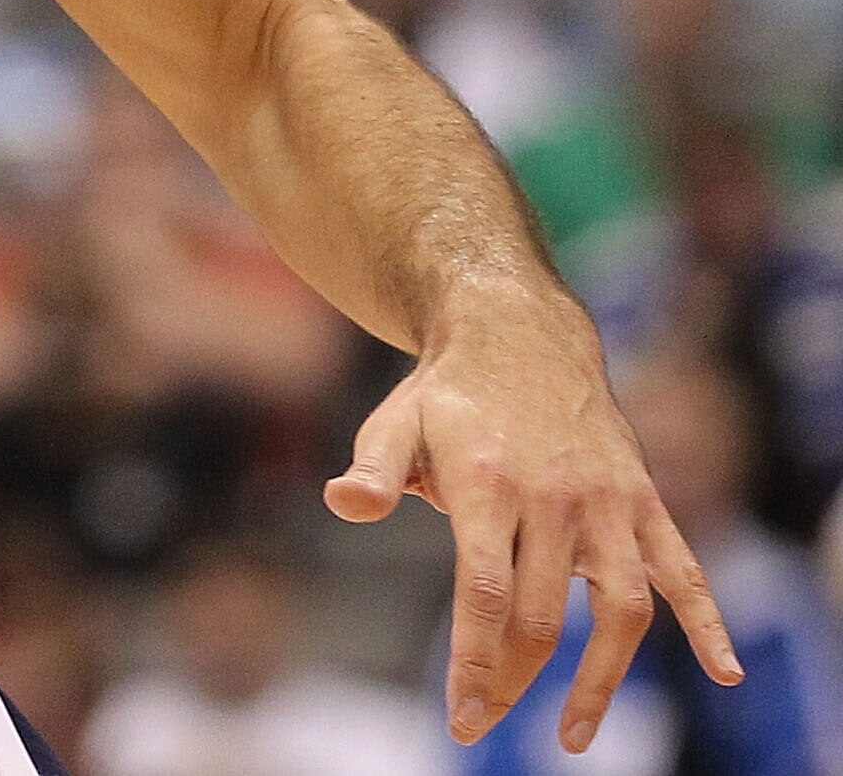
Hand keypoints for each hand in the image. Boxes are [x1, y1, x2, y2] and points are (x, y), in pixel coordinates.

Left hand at [325, 301, 739, 752]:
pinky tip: (725, 672)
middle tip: (483, 722)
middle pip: (542, 612)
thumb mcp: (396, 420)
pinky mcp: (644, 500)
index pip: (484, 590)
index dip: (475, 659)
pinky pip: (684, 568)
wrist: (518, 334)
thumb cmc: (447, 394)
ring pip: (621, 607)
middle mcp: (553, 497)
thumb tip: (345, 504)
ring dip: (602, 679)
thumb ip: (374, 468)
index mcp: (486, 484)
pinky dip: (708, 621)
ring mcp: (605, 501)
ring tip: (573, 735)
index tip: (462, 717)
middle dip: (512, 679)